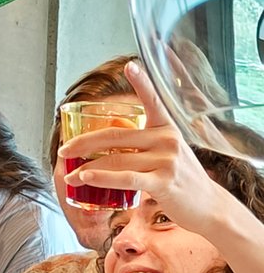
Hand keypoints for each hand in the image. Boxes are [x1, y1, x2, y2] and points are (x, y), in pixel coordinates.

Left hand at [56, 61, 221, 231]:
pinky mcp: (164, 182)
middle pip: (115, 136)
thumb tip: (107, 143)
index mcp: (167, 128)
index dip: (141, 82)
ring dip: (86, 168)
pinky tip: (85, 178)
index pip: (153, 100)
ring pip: (116, 159)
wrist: (208, 206)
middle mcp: (167, 139)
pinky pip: (126, 178)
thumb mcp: (167, 152)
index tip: (130, 66)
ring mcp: (167, 160)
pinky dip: (103, 178)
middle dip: (83, 143)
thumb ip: (144, 144)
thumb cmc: (182, 179)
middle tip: (63, 150)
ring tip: (69, 175)